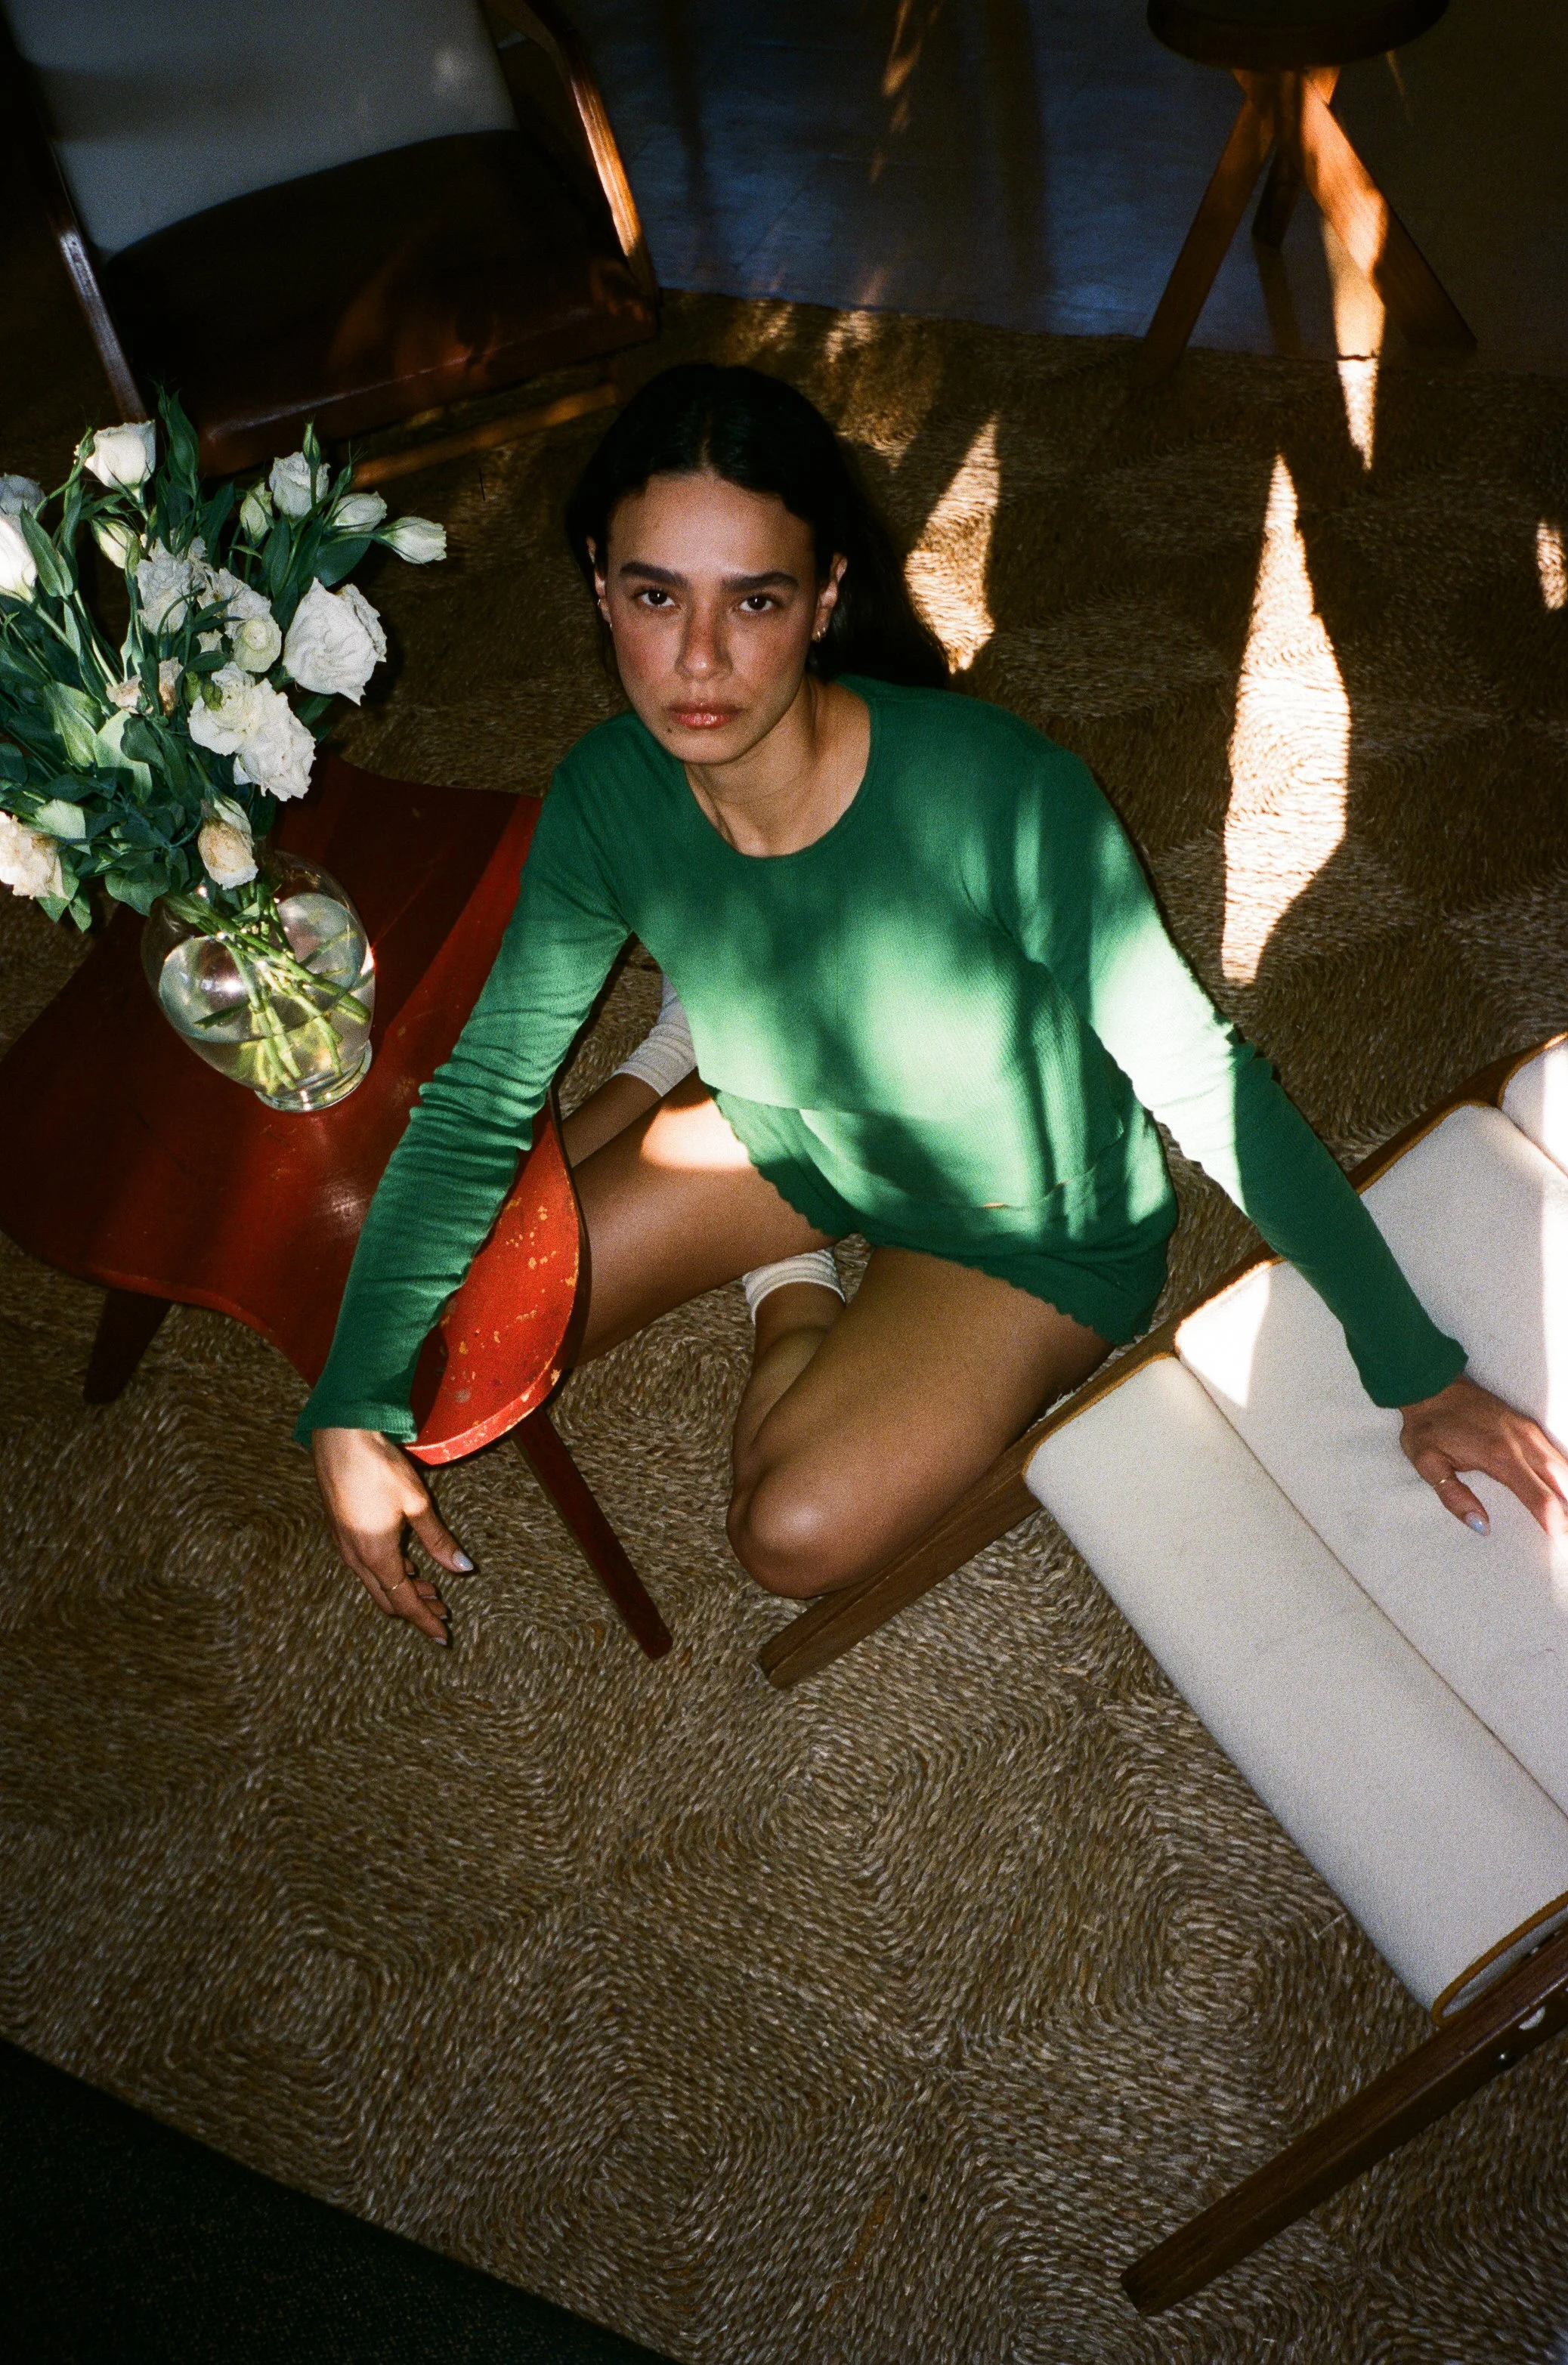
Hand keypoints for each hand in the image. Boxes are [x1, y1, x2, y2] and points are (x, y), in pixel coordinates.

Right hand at [311, 1426, 471, 1642]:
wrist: (339, 1437)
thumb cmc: (380, 1467)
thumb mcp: (417, 1503)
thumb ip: (438, 1540)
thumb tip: (463, 1568)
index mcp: (377, 1555)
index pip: (405, 1602)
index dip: (425, 1621)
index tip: (443, 1636)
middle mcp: (356, 1557)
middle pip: (388, 1598)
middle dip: (416, 1609)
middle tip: (442, 1612)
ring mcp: (344, 1545)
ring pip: (375, 1583)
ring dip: (403, 1590)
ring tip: (432, 1590)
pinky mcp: (340, 1531)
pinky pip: (365, 1566)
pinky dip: (388, 1573)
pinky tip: (404, 1563)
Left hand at [1400, 1374, 1567, 1539]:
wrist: (1431, 1386)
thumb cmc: (1428, 1426)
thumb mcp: (1428, 1464)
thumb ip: (1455, 1498)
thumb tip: (1481, 1525)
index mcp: (1498, 1455)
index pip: (1537, 1495)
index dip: (1553, 1519)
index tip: (1560, 1537)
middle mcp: (1520, 1442)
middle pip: (1560, 1481)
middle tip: (1567, 1534)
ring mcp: (1527, 1430)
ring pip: (1563, 1465)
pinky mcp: (1527, 1424)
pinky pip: (1555, 1452)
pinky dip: (1565, 1472)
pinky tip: (1565, 1487)